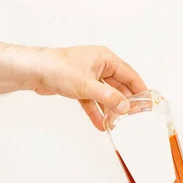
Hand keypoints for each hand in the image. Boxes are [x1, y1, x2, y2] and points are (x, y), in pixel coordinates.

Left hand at [32, 45, 147, 129]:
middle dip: (126, 101)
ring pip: (106, 94)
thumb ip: (109, 97)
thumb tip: (126, 107)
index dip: (140, 89)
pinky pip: (92, 100)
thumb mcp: (88, 86)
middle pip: (119, 86)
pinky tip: (101, 124)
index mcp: (105, 59)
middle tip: (136, 115)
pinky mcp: (78, 85)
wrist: (33, 70)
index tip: (149, 101)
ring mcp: (88, 76)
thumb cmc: (58, 68)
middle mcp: (99, 65)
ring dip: (111, 108)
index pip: (130, 75)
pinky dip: (96, 111)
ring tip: (119, 123)